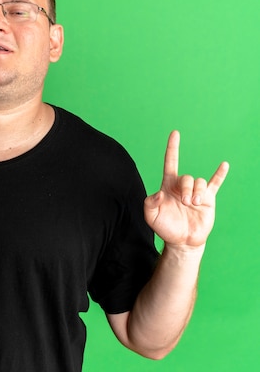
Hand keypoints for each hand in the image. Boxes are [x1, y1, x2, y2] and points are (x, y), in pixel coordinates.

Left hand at [144, 131, 228, 249]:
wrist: (182, 241)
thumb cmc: (165, 227)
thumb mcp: (151, 216)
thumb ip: (150, 203)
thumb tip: (160, 194)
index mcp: (168, 186)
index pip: (170, 162)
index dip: (172, 148)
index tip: (175, 133)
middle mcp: (182, 186)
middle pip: (187, 177)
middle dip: (186, 189)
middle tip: (185, 202)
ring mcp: (196, 192)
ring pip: (200, 182)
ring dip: (197, 192)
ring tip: (194, 204)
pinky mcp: (208, 199)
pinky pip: (215, 184)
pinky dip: (220, 174)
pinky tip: (224, 165)